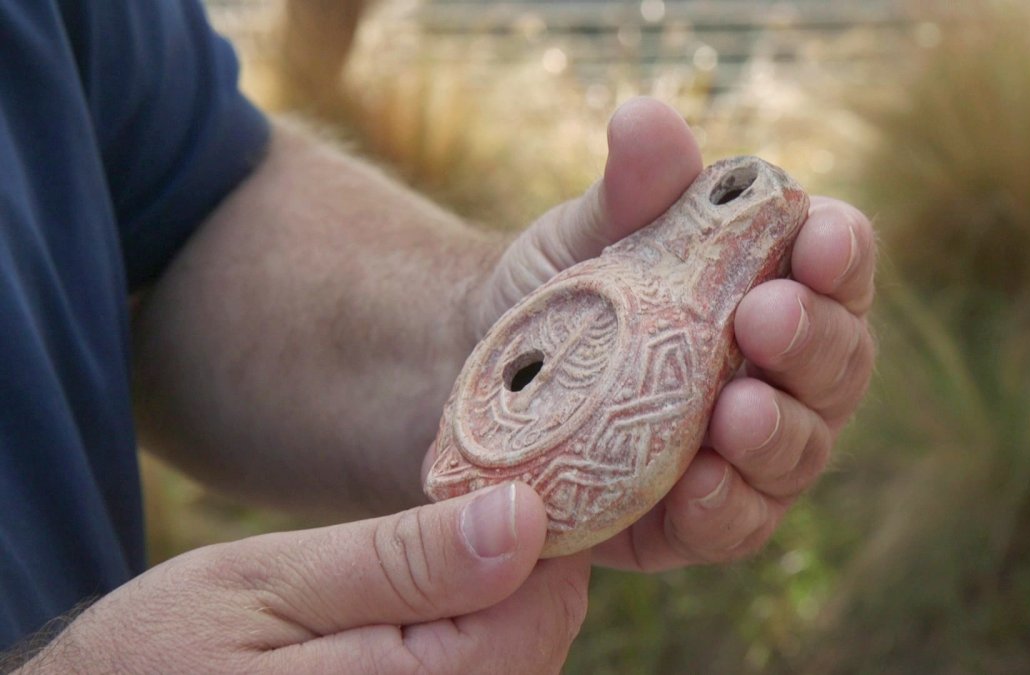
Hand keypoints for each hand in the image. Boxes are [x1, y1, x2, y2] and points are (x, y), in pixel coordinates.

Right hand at [18, 485, 588, 673]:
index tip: (502, 484)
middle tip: (450, 517)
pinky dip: (471, 646)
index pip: (537, 614)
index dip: (542, 538)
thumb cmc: (165, 650)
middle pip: (539, 645)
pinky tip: (418, 620)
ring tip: (418, 572)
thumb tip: (524, 518)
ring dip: (494, 610)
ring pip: (521, 670)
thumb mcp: (272, 581)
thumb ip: (402, 561)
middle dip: (517, 572)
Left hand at [470, 97, 876, 571]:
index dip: (842, 251)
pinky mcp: (700, 518)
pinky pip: (738, 523)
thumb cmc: (563, 294)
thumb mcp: (589, 235)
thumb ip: (633, 188)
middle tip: (763, 319)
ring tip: (735, 413)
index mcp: (777, 285)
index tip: (819, 237)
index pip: (836, 264)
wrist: (477, 378)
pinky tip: (697, 484)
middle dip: (812, 339)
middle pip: (839, 360)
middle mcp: (782, 372)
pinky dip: (726, 506)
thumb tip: (646, 119)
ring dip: (778, 432)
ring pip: (802, 449)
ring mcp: (749, 452)